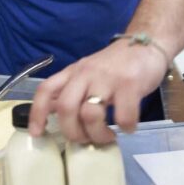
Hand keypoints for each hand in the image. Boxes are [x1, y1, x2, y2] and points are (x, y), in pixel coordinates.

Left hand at [29, 40, 168, 144]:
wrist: (146, 44)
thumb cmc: (117, 65)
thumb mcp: (89, 74)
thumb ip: (74, 91)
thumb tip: (58, 116)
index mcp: (73, 72)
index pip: (45, 90)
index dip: (37, 113)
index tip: (37, 133)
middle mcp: (85, 73)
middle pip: (65, 107)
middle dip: (73, 132)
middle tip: (86, 140)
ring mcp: (107, 78)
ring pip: (90, 114)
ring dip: (98, 134)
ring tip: (107, 136)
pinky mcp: (130, 84)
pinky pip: (123, 116)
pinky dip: (125, 128)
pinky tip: (128, 127)